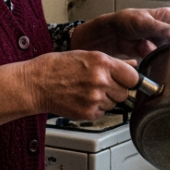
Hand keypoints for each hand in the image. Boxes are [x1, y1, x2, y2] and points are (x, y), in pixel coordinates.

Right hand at [21, 50, 139, 119]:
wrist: (35, 83)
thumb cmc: (57, 67)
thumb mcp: (87, 56)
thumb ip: (113, 63)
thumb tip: (133, 66)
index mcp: (102, 63)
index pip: (133, 76)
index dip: (129, 79)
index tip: (126, 80)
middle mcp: (100, 80)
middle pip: (125, 92)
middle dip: (116, 90)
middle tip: (100, 84)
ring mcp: (94, 98)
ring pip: (114, 104)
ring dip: (105, 100)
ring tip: (87, 91)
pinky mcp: (88, 113)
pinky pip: (102, 113)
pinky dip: (95, 109)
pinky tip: (82, 99)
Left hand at [71, 8, 169, 58]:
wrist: (109, 34)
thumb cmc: (123, 21)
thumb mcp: (141, 21)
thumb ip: (157, 26)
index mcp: (167, 16)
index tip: (168, 39)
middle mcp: (165, 29)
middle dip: (165, 46)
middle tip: (153, 44)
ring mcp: (159, 41)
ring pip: (167, 51)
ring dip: (155, 51)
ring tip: (143, 46)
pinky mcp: (152, 52)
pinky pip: (157, 58)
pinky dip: (149, 56)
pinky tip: (140, 50)